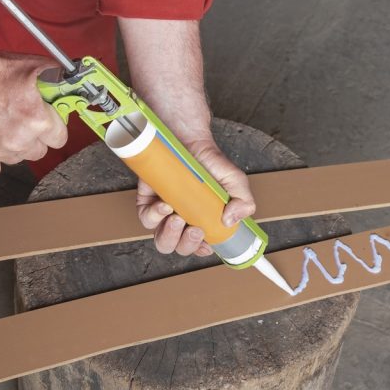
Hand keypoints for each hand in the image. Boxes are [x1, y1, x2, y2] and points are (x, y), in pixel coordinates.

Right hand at [0, 3, 66, 177]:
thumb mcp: (38, 68)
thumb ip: (62, 82)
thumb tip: (79, 85)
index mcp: (37, 121)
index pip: (59, 139)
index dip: (53, 128)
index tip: (46, 120)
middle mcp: (18, 140)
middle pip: (39, 151)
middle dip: (34, 137)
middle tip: (22, 119)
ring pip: (17, 159)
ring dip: (14, 146)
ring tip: (3, 124)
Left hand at [136, 137, 255, 256]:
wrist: (189, 139)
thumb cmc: (210, 162)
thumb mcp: (235, 181)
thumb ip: (243, 202)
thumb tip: (230, 221)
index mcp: (201, 221)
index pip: (199, 246)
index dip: (201, 249)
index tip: (206, 244)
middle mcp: (182, 220)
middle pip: (178, 247)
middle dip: (186, 244)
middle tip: (194, 228)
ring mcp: (163, 213)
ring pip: (161, 240)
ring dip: (170, 235)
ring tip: (179, 218)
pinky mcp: (146, 201)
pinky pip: (146, 219)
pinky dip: (155, 216)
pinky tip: (165, 205)